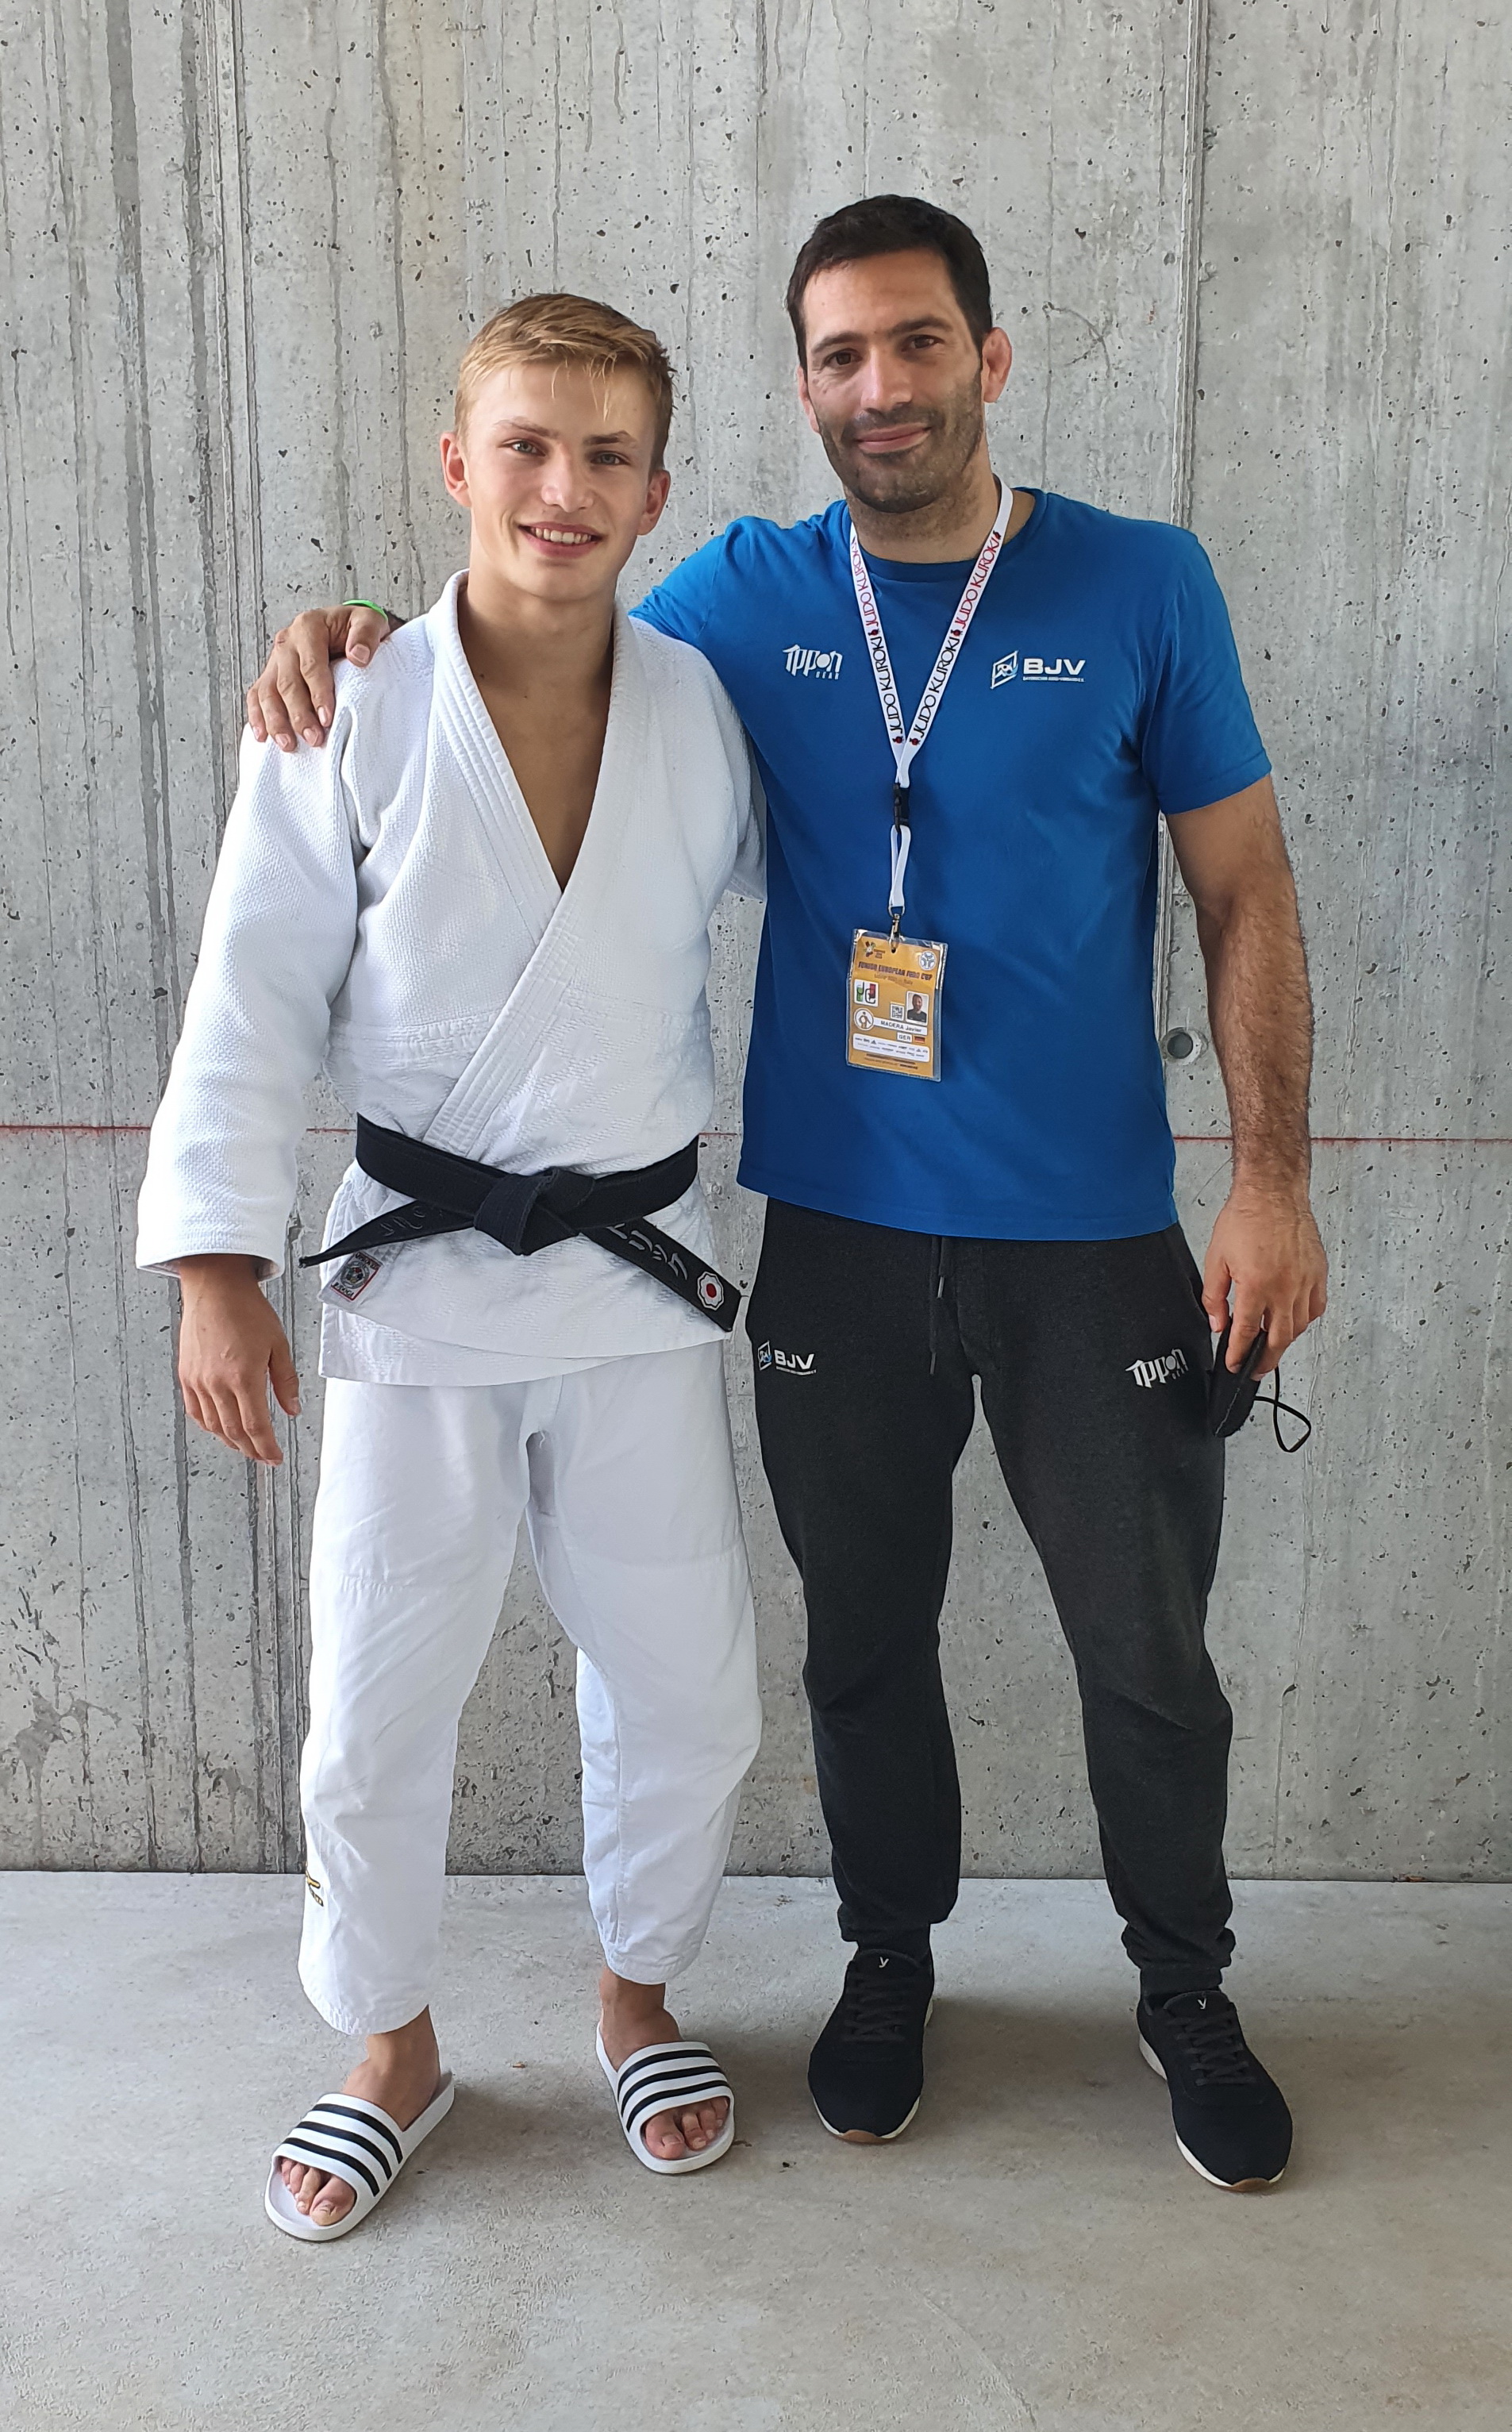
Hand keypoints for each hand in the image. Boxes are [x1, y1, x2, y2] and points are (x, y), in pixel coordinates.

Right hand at [176, 1255, 300, 1463]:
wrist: (215, 1288)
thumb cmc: (246, 1310)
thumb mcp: (278, 1344)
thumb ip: (286, 1381)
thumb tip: (292, 1409)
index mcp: (243, 1376)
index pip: (256, 1427)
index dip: (267, 1448)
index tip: (275, 1457)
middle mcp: (217, 1383)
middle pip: (234, 1432)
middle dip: (251, 1450)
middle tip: (264, 1457)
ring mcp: (198, 1381)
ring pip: (213, 1426)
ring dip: (231, 1442)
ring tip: (245, 1447)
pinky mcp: (186, 1375)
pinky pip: (195, 1411)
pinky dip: (209, 1426)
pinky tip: (219, 1429)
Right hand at [245, 604, 391, 751]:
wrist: (346, 628)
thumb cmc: (356, 629)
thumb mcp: (370, 621)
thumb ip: (366, 634)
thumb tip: (358, 656)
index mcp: (309, 626)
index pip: (310, 665)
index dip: (318, 694)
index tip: (327, 718)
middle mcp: (288, 642)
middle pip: (287, 683)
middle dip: (299, 714)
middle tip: (314, 739)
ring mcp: (276, 659)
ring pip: (267, 692)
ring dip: (276, 721)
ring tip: (289, 745)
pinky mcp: (271, 674)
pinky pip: (257, 695)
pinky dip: (257, 716)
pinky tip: (263, 736)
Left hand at [1203, 1184, 1326, 1374]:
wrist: (1273, 1193)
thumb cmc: (1245, 1219)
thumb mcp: (1216, 1259)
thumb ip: (1214, 1297)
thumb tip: (1217, 1324)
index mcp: (1255, 1286)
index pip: (1245, 1333)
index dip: (1238, 1354)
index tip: (1234, 1365)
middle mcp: (1284, 1288)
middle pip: (1277, 1339)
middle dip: (1265, 1360)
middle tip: (1256, 1370)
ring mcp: (1305, 1282)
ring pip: (1298, 1327)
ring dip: (1284, 1341)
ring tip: (1271, 1346)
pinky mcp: (1318, 1274)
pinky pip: (1316, 1308)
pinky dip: (1305, 1321)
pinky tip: (1294, 1322)